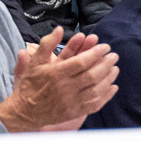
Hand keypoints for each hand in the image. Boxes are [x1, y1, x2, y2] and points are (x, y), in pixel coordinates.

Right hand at [0, 29, 118, 131]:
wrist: (26, 110)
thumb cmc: (31, 84)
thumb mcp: (35, 61)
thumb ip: (47, 44)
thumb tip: (59, 29)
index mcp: (56, 73)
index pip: (82, 61)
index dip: (96, 53)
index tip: (105, 47)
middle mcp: (66, 87)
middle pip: (92, 74)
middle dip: (106, 63)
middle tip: (114, 55)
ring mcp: (72, 101)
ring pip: (97, 89)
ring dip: (109, 77)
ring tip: (115, 68)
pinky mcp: (76, 112)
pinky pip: (96, 103)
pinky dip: (107, 95)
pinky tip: (113, 87)